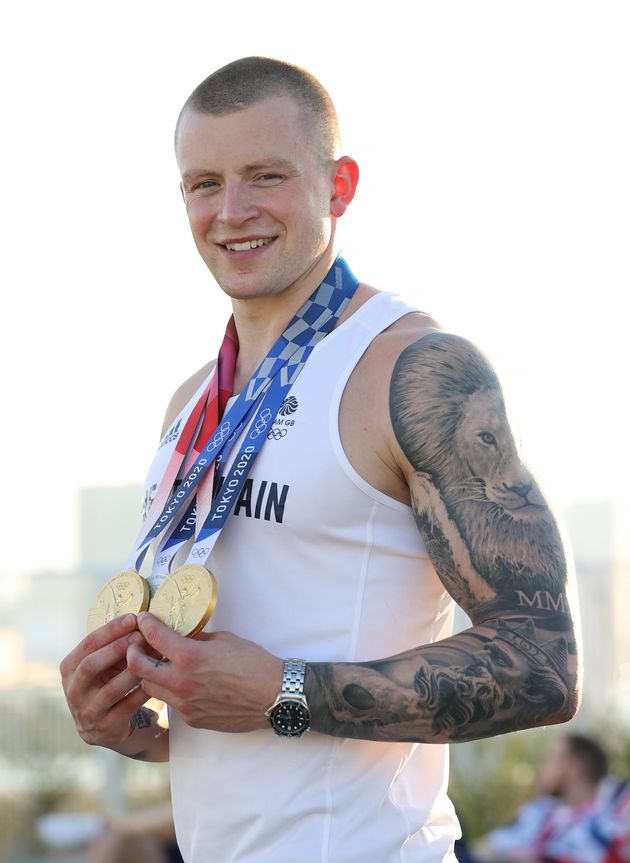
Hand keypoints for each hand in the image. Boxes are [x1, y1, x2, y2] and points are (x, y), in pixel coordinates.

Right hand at [60, 614, 148, 749]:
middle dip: (117, 648)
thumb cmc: (109, 682)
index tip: (133, 617)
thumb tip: (143, 617)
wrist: (109, 725)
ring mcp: (87, 712)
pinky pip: (127, 706)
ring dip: (134, 670)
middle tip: (141, 637)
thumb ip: (114, 644)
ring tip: (153, 656)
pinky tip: (156, 679)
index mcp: (70, 668)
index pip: (87, 644)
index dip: (110, 629)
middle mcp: (73, 690)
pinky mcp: (106, 728)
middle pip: (91, 665)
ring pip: (111, 689)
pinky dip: (143, 691)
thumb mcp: (104, 663)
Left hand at [127, 613, 283, 732]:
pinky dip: (170, 691)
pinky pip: (171, 703)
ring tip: (159, 665)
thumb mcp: (224, 640)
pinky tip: (182, 683)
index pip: (154, 636)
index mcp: (190, 657)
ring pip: (150, 688)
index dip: (144, 624)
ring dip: (149, 675)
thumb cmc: (254, 663)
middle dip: (133, 652)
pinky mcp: (192, 719)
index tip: (142, 619)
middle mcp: (181, 682)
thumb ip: (198, 638)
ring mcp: (185, 704)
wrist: (274, 696)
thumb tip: (183, 636)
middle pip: (138, 668)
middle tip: (138, 644)